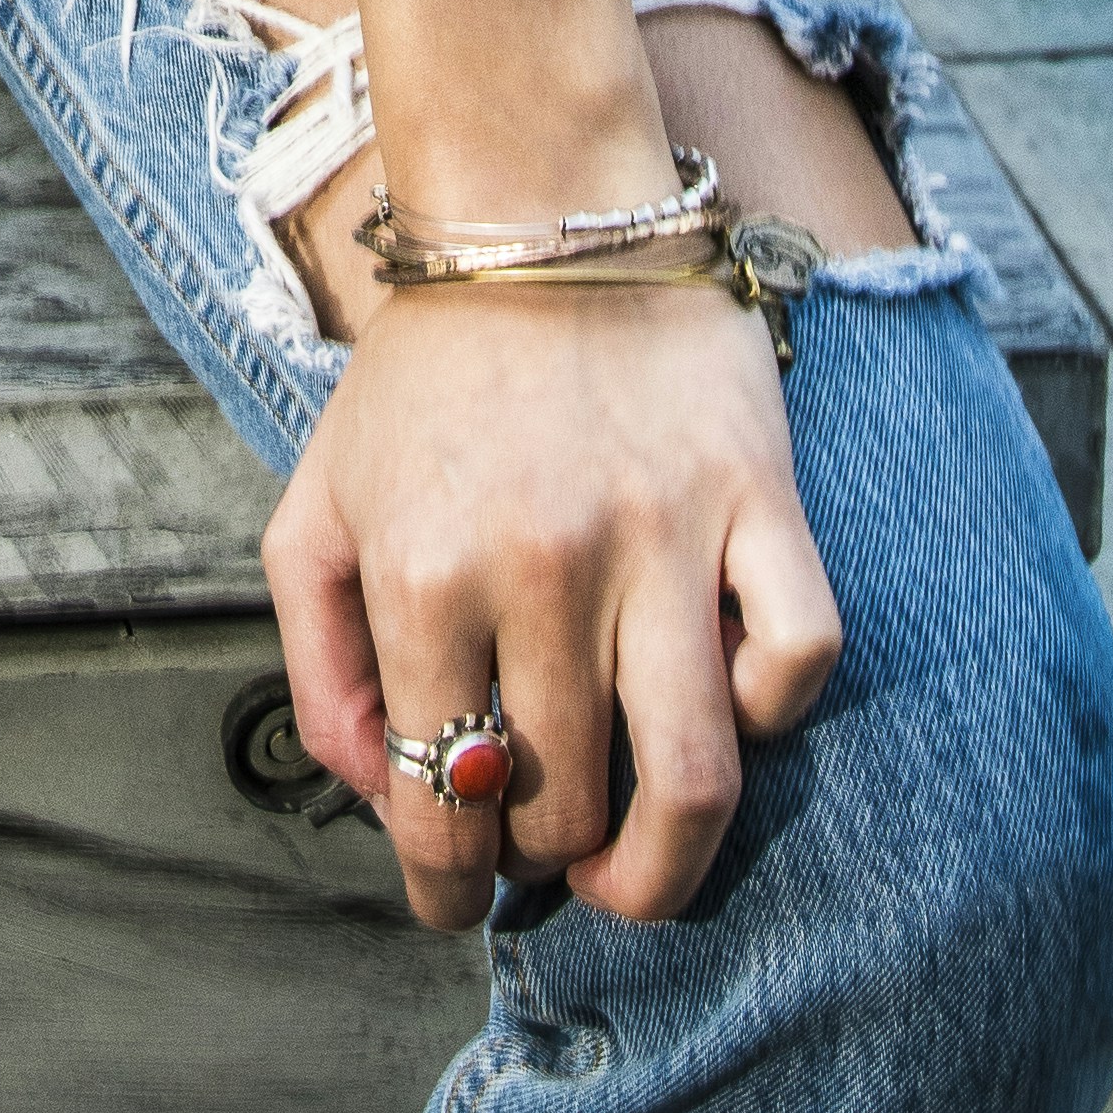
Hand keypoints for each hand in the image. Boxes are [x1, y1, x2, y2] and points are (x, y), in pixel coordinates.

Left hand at [263, 273, 843, 930]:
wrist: (535, 208)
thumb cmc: (422, 379)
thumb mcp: (315, 506)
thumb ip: (317, 664)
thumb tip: (378, 798)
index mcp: (419, 574)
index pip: (440, 804)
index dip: (443, 887)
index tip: (452, 903)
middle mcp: (540, 568)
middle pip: (565, 807)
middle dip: (542, 863)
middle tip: (538, 850)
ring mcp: (661, 538)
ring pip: (694, 781)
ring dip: (664, 866)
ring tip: (634, 873)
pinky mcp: (758, 500)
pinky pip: (797, 662)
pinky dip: (768, 717)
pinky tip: (716, 713)